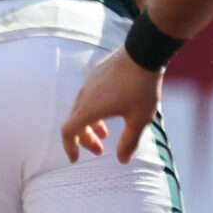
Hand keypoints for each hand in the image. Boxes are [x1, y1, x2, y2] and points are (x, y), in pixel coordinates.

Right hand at [60, 46, 163, 164]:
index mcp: (90, 109)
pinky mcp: (96, 74)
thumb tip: (122, 160)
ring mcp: (89, 83)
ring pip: (82, 108)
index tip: (75, 158)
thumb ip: (129, 141)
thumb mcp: (139, 119)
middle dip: (85, 139)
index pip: (69, 132)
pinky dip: (94, 109)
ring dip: (90, 124)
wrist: (143, 52)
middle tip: (100, 150)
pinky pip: (89, 96)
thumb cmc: (141, 87)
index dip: (70, 147)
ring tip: (105, 132)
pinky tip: (112, 108)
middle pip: (75, 122)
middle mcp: (84, 96)